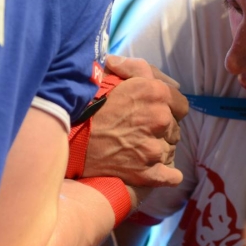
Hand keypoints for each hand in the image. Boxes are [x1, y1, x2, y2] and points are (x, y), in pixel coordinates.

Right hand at [84, 55, 188, 185]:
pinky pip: (171, 175)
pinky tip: (150, 168)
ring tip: (134, 147)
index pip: (181, 105)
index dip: (168, 109)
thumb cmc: (85, 102)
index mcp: (156, 93)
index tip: (153, 113)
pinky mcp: (147, 173)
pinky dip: (164, 174)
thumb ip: (139, 69)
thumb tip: (167, 81)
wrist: (64, 135)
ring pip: (170, 151)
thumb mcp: (111, 73)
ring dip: (157, 150)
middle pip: (174, 129)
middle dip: (160, 130)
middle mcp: (160, 119)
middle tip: (137, 131)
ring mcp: (154, 149)